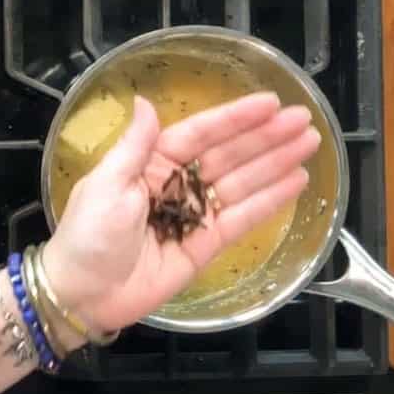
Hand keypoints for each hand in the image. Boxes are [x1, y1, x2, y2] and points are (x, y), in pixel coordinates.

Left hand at [42, 93, 320, 331]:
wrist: (84, 293)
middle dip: (265, 137)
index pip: (199, 134)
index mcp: (149, 164)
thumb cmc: (88, 234)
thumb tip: (145, 101)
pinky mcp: (205, 246)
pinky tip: (296, 182)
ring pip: (241, 183)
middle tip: (303, 120)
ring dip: (275, 163)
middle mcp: (176, 185)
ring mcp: (193, 215)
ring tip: (309, 143)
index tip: (269, 102)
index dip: (234, 119)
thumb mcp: (107, 183)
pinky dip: (270, 201)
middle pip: (228, 155)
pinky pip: (242, 218)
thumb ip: (135, 145)